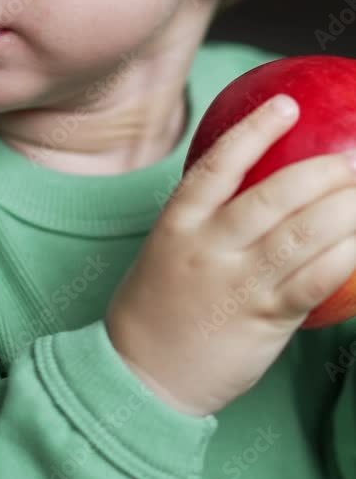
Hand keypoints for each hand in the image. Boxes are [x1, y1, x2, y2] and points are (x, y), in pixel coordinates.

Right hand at [105, 94, 355, 416]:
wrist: (143, 374)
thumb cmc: (161, 301)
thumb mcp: (170, 244)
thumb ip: (210, 215)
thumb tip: (266, 180)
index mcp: (180, 221)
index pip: (220, 164)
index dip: (255, 130)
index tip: (286, 104)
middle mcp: (209, 247)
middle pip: (273, 197)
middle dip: (319, 173)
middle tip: (348, 161)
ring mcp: (238, 285)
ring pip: (301, 237)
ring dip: (344, 211)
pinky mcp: (264, 321)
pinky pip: (313, 283)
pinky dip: (344, 258)